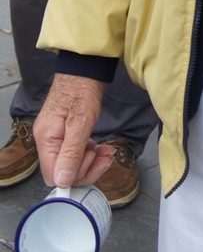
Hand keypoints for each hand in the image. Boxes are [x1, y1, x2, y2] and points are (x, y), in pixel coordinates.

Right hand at [33, 74, 112, 188]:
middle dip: (87, 168)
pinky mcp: (64, 134)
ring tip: (106, 151)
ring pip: (72, 164)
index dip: (75, 175)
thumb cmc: (82, 90)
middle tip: (104, 156)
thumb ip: (71, 153)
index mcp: (46, 140)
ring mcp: (56, 138)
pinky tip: (101, 148)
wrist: (84, 69)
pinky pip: (75, 153)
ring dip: (91, 161)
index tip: (93, 163)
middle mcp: (47, 141)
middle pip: (64, 172)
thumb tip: (63, 181)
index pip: (54, 176)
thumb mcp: (80, 123)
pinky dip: (89, 153)